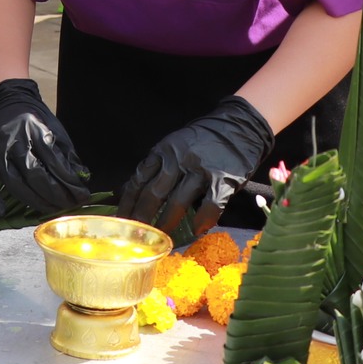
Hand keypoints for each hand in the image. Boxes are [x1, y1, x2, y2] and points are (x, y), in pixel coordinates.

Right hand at [0, 78, 89, 217]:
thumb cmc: (34, 121)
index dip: (70, 182)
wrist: (6, 103)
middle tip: (68, 205)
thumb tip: (81, 180)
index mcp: (35, 129)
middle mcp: (13, 140)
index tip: (82, 195)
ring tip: (50, 209)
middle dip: (55, 195)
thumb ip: (67, 155)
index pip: (54, 162)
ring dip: (34, 201)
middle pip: (35, 175)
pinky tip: (1, 210)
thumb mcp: (56, 130)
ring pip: (14, 183)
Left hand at [118, 95, 275, 237]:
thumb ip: (156, 165)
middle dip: (143, 218)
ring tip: (162, 238)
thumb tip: (128, 190)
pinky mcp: (223, 179)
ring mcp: (201, 169)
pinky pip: (209, 205)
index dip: (128, 203)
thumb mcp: (174, 144)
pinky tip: (197, 230)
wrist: (241, 124)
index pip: (139, 179)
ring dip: (167, 223)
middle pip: (154, 193)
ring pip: (178, 202)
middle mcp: (179, 159)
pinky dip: (203, 220)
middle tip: (136, 236)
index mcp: (164, 150)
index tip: (121, 221)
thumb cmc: (204, 138)